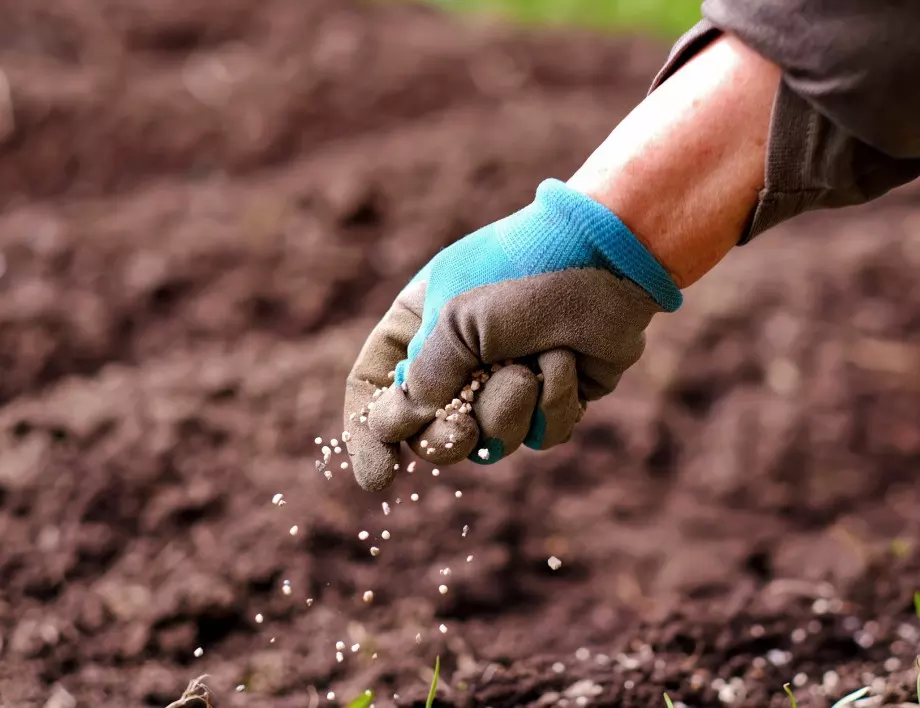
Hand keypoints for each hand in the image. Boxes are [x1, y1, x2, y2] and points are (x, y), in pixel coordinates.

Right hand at [343, 179, 681, 490]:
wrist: (608, 256)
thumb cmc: (522, 272)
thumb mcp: (455, 318)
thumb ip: (424, 378)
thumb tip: (402, 426)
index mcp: (418, 328)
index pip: (374, 388)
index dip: (369, 436)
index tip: (380, 478)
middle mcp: (457, 360)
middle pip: (429, 434)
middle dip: (448, 439)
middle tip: (462, 431)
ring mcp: (506, 382)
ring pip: (490, 443)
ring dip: (509, 408)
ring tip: (530, 364)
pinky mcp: (552, 398)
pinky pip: (540, 436)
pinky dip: (554, 403)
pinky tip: (566, 362)